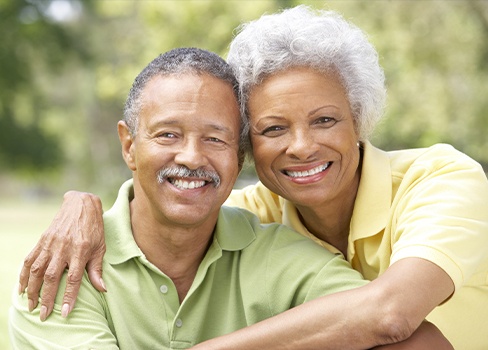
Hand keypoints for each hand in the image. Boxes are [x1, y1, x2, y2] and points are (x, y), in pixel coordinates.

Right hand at [18, 191, 105, 320]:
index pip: (74, 278)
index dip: (69, 296)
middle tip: (43, 315)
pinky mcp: (42, 240)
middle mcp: (64, 248)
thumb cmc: (94, 228)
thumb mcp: (101, 247)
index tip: (65, 313)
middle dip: (46, 298)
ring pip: (37, 270)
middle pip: (52, 277)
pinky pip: (29, 259)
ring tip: (31, 305)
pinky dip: (24, 275)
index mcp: (80, 250)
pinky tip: (22, 288)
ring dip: (32, 289)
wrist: (81, 205)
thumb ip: (97, 269)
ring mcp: (51, 244)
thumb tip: (102, 289)